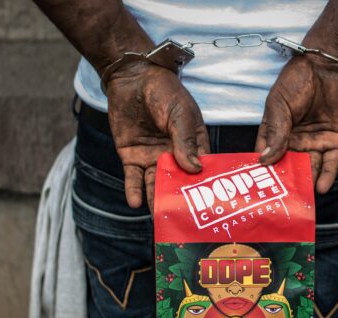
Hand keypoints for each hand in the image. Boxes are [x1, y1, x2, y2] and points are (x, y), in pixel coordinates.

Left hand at [105, 62, 209, 209]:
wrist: (131, 78)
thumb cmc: (163, 90)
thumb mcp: (180, 112)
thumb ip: (185, 139)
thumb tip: (194, 169)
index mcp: (193, 145)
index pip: (201, 171)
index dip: (203, 187)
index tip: (206, 205)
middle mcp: (174, 157)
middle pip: (178, 183)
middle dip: (178, 200)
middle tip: (181, 218)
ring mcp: (153, 160)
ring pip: (155, 185)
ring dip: (156, 201)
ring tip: (159, 217)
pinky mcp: (132, 159)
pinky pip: (134, 179)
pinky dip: (134, 191)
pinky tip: (135, 203)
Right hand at [255, 56, 337, 193]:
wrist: (329, 64)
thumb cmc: (297, 79)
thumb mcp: (279, 105)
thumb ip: (275, 132)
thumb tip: (265, 160)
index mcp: (276, 134)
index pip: (268, 158)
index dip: (264, 173)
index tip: (259, 189)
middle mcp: (295, 143)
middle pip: (290, 168)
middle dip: (287, 184)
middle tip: (282, 202)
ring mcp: (316, 143)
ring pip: (311, 169)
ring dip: (307, 184)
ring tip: (301, 200)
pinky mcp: (336, 142)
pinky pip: (332, 163)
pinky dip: (327, 176)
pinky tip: (321, 188)